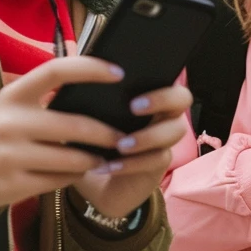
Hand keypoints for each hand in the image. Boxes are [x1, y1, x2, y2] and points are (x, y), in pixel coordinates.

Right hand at [0, 57, 126, 209]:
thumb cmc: (2, 128)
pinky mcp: (13, 184)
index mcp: (13, 95)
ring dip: (94, 159)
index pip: (56, 71)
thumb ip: (48, 92)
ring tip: (107, 157)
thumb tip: (100, 81)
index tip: (118, 73)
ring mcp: (10, 156)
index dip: (90, 69)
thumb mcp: (15, 103)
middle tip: (123, 136)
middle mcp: (10, 123)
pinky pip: (59, 180)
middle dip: (105, 133)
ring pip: (71, 159)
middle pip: (73, 126)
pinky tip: (82, 172)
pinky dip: (75, 176)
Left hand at [72, 82, 191, 217]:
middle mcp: (163, 114)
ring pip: (175, 131)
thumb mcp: (85, 116)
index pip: (168, 77)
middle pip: (183, 98)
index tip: (130, 85)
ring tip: (120, 145)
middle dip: (162, 100)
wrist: (93, 179)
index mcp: (147, 95)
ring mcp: (164, 140)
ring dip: (147, 136)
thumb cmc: (91, 139)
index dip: (158, 80)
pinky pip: (156, 159)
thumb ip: (85, 94)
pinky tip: (110, 166)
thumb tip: (67, 70)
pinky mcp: (158, 165)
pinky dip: (132, 163)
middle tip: (134, 108)